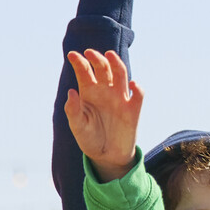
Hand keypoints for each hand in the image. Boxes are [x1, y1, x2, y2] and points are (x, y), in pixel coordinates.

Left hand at [64, 49, 145, 176]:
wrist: (107, 156)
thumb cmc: (89, 138)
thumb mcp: (77, 127)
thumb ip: (72, 110)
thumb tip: (71, 91)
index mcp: (89, 92)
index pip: (84, 72)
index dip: (79, 62)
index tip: (72, 55)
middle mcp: (105, 91)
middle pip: (103, 68)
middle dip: (97, 58)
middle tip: (90, 53)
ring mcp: (120, 98)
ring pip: (121, 74)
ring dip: (116, 64)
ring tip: (110, 55)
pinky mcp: (133, 110)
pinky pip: (138, 95)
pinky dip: (137, 88)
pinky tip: (132, 85)